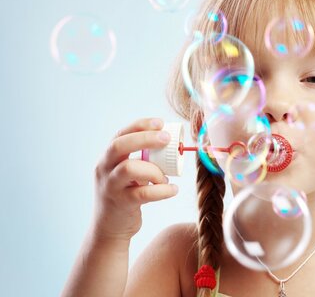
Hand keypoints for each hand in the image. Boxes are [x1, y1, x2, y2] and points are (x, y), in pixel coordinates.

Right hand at [91, 118, 178, 241]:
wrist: (110, 229)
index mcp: (108, 158)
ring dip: (154, 169)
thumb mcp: (127, 174)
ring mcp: (111, 186)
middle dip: (144, 139)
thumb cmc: (125, 195)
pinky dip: (162, 190)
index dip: (140, 125)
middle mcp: (105, 169)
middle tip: (166, 138)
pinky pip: (144, 193)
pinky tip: (173, 189)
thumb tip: (170, 144)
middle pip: (119, 146)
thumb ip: (140, 159)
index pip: (120, 134)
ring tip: (165, 177)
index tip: (160, 123)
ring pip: (129, 169)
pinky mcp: (121, 203)